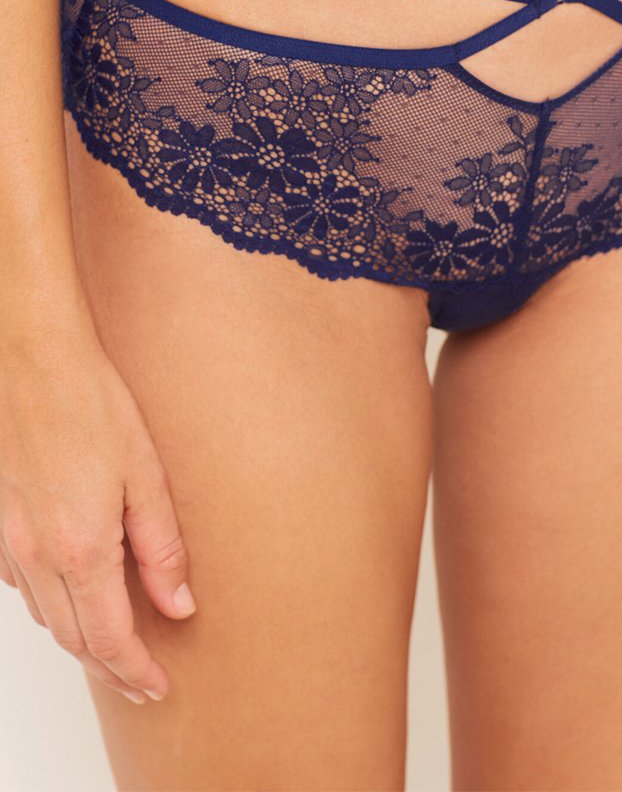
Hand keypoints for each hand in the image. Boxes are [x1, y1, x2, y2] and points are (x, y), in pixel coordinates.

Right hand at [0, 312, 196, 703]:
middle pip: (73, 639)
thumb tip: (180, 605)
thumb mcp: (145, 473)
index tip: (158, 686)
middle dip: (110, 668)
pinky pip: (25, 587)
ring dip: (81, 641)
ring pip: (46, 617)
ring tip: (116, 648)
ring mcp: (10, 542)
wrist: (28, 359)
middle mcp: (37, 556)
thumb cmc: (88, 402)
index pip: (109, 639)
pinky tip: (75, 595)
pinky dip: (53, 606)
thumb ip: (162, 546)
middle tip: (143, 681)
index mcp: (80, 548)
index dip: (135, 671)